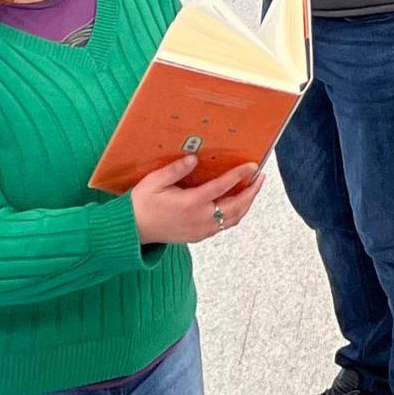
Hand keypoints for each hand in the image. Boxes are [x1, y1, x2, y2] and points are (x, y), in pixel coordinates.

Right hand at [129, 156, 266, 243]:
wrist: (133, 230)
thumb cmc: (142, 204)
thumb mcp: (154, 182)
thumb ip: (175, 169)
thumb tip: (194, 158)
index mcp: (191, 203)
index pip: (222, 187)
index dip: (239, 175)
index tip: (252, 166)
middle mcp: (200, 218)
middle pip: (236, 206)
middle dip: (252, 191)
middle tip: (260, 177)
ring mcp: (202, 230)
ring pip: (234, 218)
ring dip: (246, 203)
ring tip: (252, 188)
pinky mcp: (199, 236)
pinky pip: (225, 225)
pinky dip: (236, 214)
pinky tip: (237, 203)